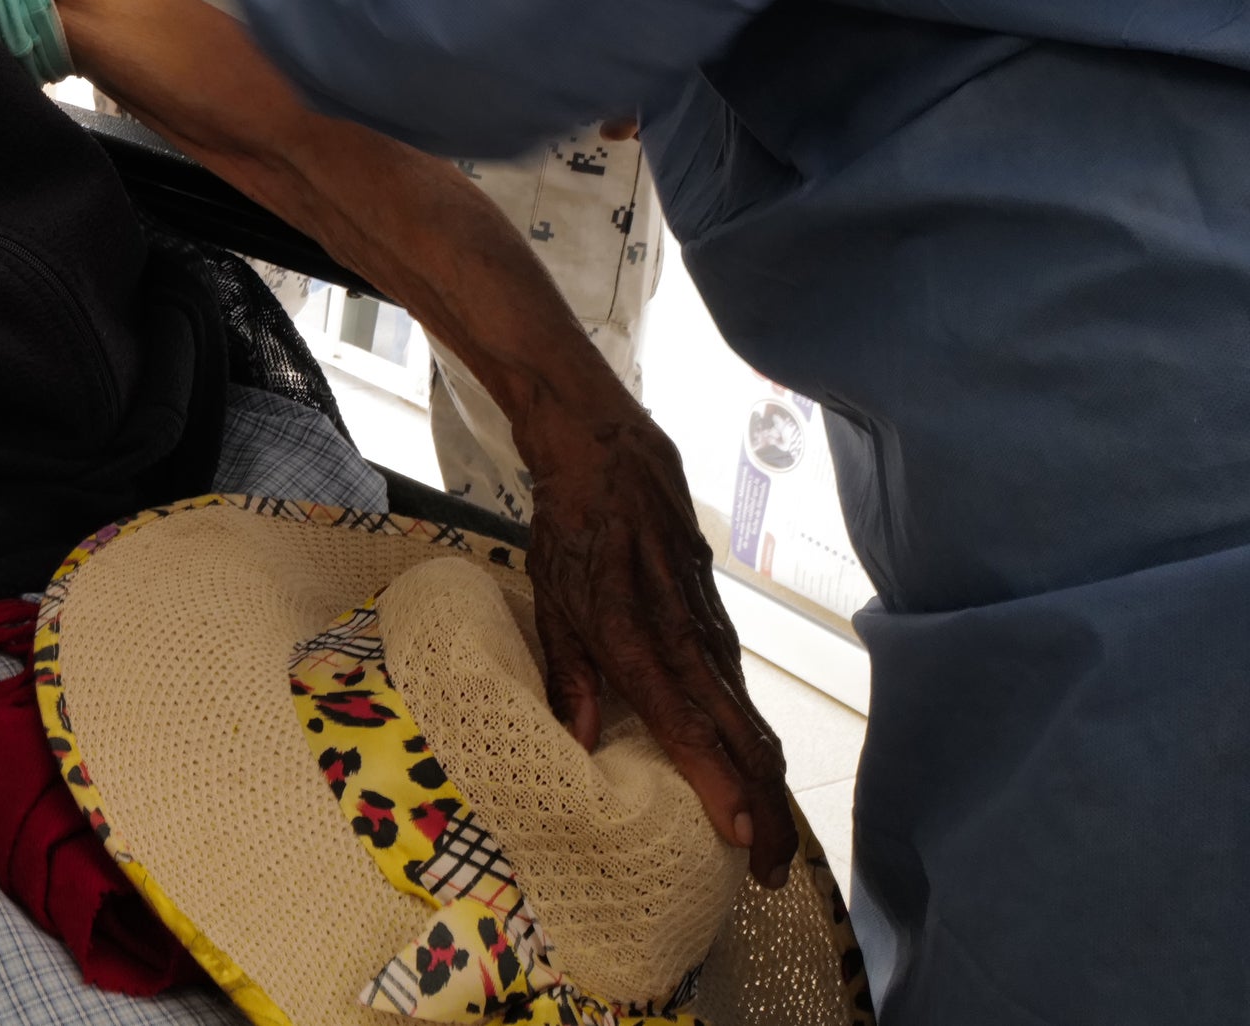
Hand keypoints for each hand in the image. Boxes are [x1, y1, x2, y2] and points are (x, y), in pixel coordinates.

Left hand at [518, 392, 796, 885]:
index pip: (687, 725)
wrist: (612, 453)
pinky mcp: (717, 612)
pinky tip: (757, 767)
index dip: (718, 783)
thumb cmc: (570, 529)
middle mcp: (684, 636)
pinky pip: (738, 682)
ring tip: (770, 836)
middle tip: (767, 867)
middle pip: (738, 734)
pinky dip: (752, 732)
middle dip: (761, 806)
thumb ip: (567, 672)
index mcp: (636, 637)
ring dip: (764, 778)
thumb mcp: (551, 597)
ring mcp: (708, 623)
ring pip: (747, 713)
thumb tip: (574, 742)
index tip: (739, 837)